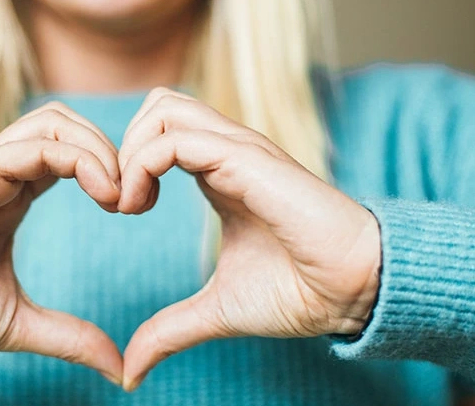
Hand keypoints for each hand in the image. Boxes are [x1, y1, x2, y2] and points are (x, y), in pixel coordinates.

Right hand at [0, 103, 123, 383]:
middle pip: (69, 125)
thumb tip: (117, 366)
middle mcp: (0, 174)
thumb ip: (70, 336)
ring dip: (100, 148)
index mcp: (12, 194)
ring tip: (119, 195)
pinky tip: (102, 193)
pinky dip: (78, 158)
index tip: (137, 208)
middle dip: (114, 150)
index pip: (71, 153)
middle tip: (136, 199)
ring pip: (55, 122)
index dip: (111, 170)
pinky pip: (34, 145)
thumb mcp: (18, 322)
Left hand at [116, 88, 381, 390]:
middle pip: (158, 105)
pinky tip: (140, 207)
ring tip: (128, 203)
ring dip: (128, 152)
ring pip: (163, 108)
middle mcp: (227, 152)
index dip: (127, 163)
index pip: (160, 131)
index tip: (120, 211)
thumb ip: (170, 329)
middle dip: (121, 146)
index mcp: (220, 173)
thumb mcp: (216, 309)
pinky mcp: (247, 160)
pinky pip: (175, 139)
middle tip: (119, 201)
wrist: (355, 292)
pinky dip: (141, 165)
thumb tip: (131, 369)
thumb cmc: (299, 292)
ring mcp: (239, 150)